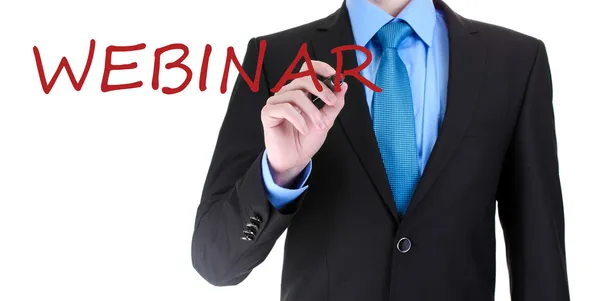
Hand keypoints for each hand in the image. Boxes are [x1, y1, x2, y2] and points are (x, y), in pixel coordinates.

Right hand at [261, 61, 347, 186]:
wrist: (294, 160)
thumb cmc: (307, 139)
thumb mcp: (326, 121)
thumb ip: (334, 104)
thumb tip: (344, 86)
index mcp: (301, 92)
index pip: (308, 69)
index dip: (321, 67)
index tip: (335, 75)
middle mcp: (288, 93)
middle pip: (304, 78)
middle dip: (321, 89)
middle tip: (332, 103)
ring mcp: (277, 102)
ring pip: (296, 95)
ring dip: (312, 111)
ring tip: (320, 126)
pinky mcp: (268, 112)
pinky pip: (285, 108)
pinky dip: (298, 119)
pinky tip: (304, 130)